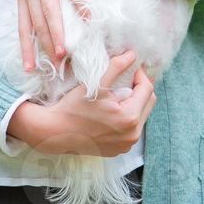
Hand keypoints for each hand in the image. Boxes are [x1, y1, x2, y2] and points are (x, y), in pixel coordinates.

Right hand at [7, 49, 156, 156]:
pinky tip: (111, 112)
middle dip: (139, 89)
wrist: (55, 132)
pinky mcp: (119, 150)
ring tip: (116, 95)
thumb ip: (116, 66)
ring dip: (134, 103)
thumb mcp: (95, 84)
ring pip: (141, 117)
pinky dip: (126, 118)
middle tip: (125, 79)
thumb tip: (133, 54)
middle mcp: (132, 135)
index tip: (130, 67)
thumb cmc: (73, 107)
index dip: (140, 75)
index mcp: (129, 117)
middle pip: (148, 104)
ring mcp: (126, 145)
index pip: (147, 89)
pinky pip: (131, 129)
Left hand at [16, 0, 93, 70]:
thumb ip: (43, 11)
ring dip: (58, 32)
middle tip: (57, 63)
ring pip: (51, 8)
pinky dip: (80, 6)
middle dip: (47, 44)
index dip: (26, 48)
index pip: (23, 27)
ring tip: (66, 50)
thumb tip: (51, 44)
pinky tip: (88, 20)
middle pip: (37, 20)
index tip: (30, 69)